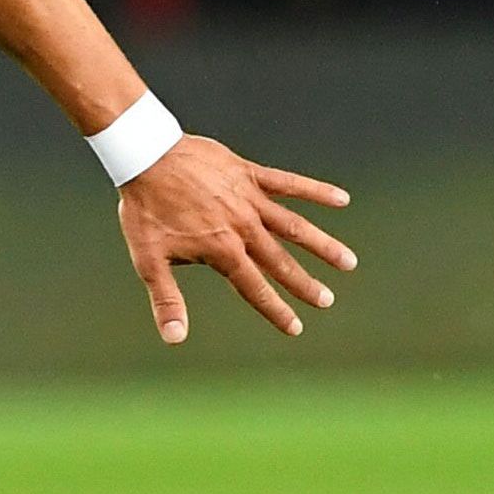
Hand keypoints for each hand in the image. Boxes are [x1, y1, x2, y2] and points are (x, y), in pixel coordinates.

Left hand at [118, 137, 352, 343]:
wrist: (146, 155)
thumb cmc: (145, 210)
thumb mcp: (149, 259)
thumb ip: (167, 299)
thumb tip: (175, 339)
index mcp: (222, 251)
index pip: (254, 288)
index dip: (275, 310)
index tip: (295, 327)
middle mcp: (242, 228)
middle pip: (281, 262)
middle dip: (305, 285)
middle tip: (327, 301)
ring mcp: (250, 199)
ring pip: (295, 226)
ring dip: (322, 245)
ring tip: (348, 262)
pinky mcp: (250, 174)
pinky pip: (289, 183)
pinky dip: (316, 190)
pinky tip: (342, 199)